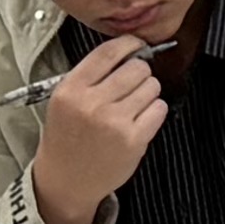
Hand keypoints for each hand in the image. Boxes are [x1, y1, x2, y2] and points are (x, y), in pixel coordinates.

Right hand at [28, 43, 171, 223]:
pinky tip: (140, 119)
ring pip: (152, 86)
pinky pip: (159, 109)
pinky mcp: (133, 140)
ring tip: (133, 106)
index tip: (137, 45)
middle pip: (136, 68)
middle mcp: (91, 104)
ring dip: (148, 92)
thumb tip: (131, 50)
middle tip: (133, 85)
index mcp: (71, 89)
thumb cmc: (68, 136)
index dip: (130, 43)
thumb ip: (92, 75)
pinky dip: (155, 111)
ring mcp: (114, 122)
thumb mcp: (65, 100)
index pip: (108, 52)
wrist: (66, 180)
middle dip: (140, 72)